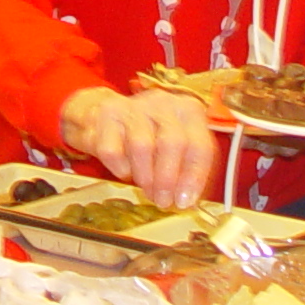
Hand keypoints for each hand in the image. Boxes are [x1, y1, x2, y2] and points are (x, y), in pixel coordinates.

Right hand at [56, 87, 215, 207]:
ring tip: (146, 189)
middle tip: (163, 201)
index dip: (194, 177)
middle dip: (168, 180)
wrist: (105, 117)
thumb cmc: (147, 136)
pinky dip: (120, 168)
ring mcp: (134, 105)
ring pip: (142, 146)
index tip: (185, 201)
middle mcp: (163, 102)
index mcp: (187, 110)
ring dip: (145, 177)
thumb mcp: (173, 149)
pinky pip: (114, 150)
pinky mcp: (107, 114)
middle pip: (172, 143)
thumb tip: (188, 201)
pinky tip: (125, 171)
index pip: (199, 145)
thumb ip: (184, 171)